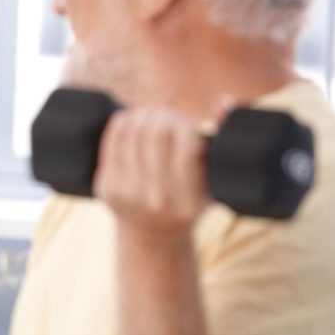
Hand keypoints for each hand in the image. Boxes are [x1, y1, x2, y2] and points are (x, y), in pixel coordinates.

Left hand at [94, 107, 208, 242]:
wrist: (152, 234)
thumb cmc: (188, 200)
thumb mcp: (212, 182)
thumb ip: (221, 142)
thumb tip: (225, 101)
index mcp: (190, 201)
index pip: (188, 147)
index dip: (186, 126)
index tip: (185, 123)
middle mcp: (159, 200)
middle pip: (157, 135)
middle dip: (162, 117)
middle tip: (164, 115)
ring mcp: (130, 195)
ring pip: (133, 134)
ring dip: (141, 116)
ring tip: (148, 115)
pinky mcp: (108, 188)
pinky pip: (112, 143)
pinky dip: (120, 124)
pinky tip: (128, 118)